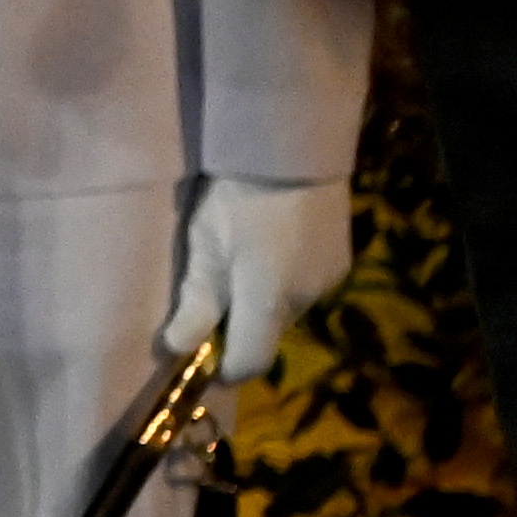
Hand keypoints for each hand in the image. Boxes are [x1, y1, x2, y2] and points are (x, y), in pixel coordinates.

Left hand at [167, 175, 354, 384]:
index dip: (225, 367)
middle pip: (267, 333)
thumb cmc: (235, 196)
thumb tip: (175, 349)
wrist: (293, 149)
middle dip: (240, 324)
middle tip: (212, 287)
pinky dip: (285, 281)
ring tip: (241, 259)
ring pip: (287, 309)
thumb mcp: (204, 246)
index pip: (250, 362)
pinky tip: (270, 248)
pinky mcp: (340, 262)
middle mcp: (306, 300)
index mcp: (267, 302)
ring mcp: (328, 281)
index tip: (203, 359)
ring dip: (263, 300)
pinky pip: (306, 288)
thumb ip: (194, 302)